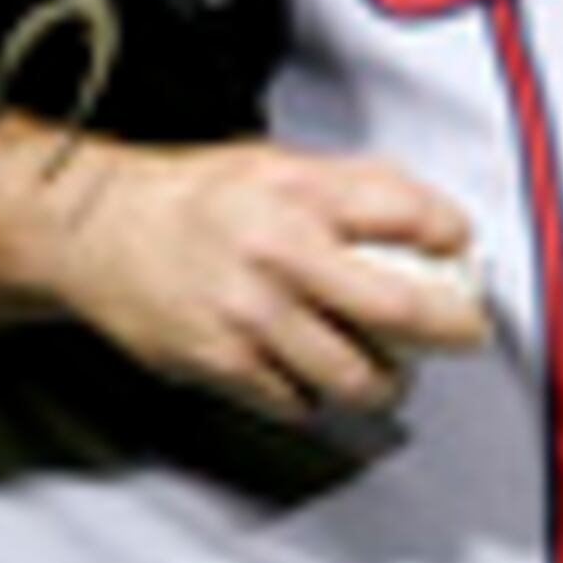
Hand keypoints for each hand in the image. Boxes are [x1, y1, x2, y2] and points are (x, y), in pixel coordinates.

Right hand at [46, 136, 492, 423]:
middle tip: (464, 334)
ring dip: (386, 382)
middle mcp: (280, 254)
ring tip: (389, 373)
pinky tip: (310, 373)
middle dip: (451, 331)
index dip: (453, 239)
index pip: (411, 216)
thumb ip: (350, 186)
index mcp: (300, 194)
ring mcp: (253, 316)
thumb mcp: (275, 162)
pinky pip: (299, 400)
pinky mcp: (225, 363)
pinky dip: (315, 395)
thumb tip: (426, 219)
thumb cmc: (189, 200)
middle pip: (400, 311)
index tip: (461, 255)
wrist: (98, 233)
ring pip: (355, 376)